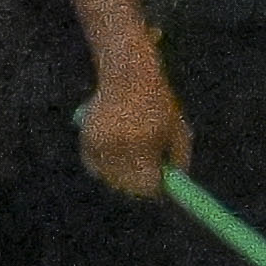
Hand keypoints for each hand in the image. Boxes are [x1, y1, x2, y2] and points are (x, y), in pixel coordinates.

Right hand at [75, 55, 187, 205]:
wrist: (127, 76)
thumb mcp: (177, 128)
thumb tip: (176, 183)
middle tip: (148, 179)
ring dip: (121, 176)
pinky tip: (116, 153)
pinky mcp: (86, 140)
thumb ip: (180, 157)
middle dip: (138, 186)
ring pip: (110, 177)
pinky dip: (105, 167)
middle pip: (126, 185)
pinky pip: (95, 167)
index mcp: (143, 142)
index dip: (155, 189)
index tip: (161, 188)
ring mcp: (99, 142)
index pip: (146, 183)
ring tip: (133, 156)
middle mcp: (118, 144)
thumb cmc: (158, 102)